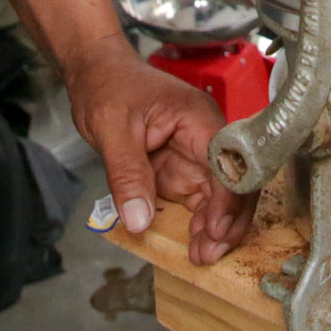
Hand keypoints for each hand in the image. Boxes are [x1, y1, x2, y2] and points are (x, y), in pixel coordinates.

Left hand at [62, 34, 253, 265]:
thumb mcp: (112, 130)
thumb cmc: (108, 87)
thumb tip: (140, 221)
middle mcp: (206, 139)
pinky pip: (199, 201)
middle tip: (210, 255)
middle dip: (229, 221)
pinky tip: (193, 245)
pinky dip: (199, 224)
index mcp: (199, 119)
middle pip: (235, 184)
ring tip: (202, 257)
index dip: (229, 199)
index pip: (229, 162)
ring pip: (221, 197)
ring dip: (216, 228)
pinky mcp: (180, 170)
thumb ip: (128, 175)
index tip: (216, 231)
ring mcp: (195, 156)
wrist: (96, 73)